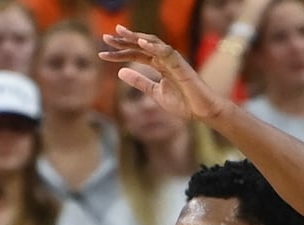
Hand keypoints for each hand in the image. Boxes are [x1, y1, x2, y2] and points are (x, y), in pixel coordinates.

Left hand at [101, 27, 230, 122]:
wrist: (201, 112)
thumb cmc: (183, 103)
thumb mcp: (155, 93)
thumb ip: (139, 82)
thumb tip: (120, 73)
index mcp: (158, 64)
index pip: (136, 54)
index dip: (119, 53)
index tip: (102, 53)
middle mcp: (164, 58)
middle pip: (141, 45)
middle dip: (124, 40)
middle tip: (105, 37)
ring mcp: (173, 59)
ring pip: (152, 43)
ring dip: (136, 38)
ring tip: (120, 33)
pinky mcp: (181, 65)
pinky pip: (166, 52)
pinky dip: (154, 46)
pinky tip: (142, 43)